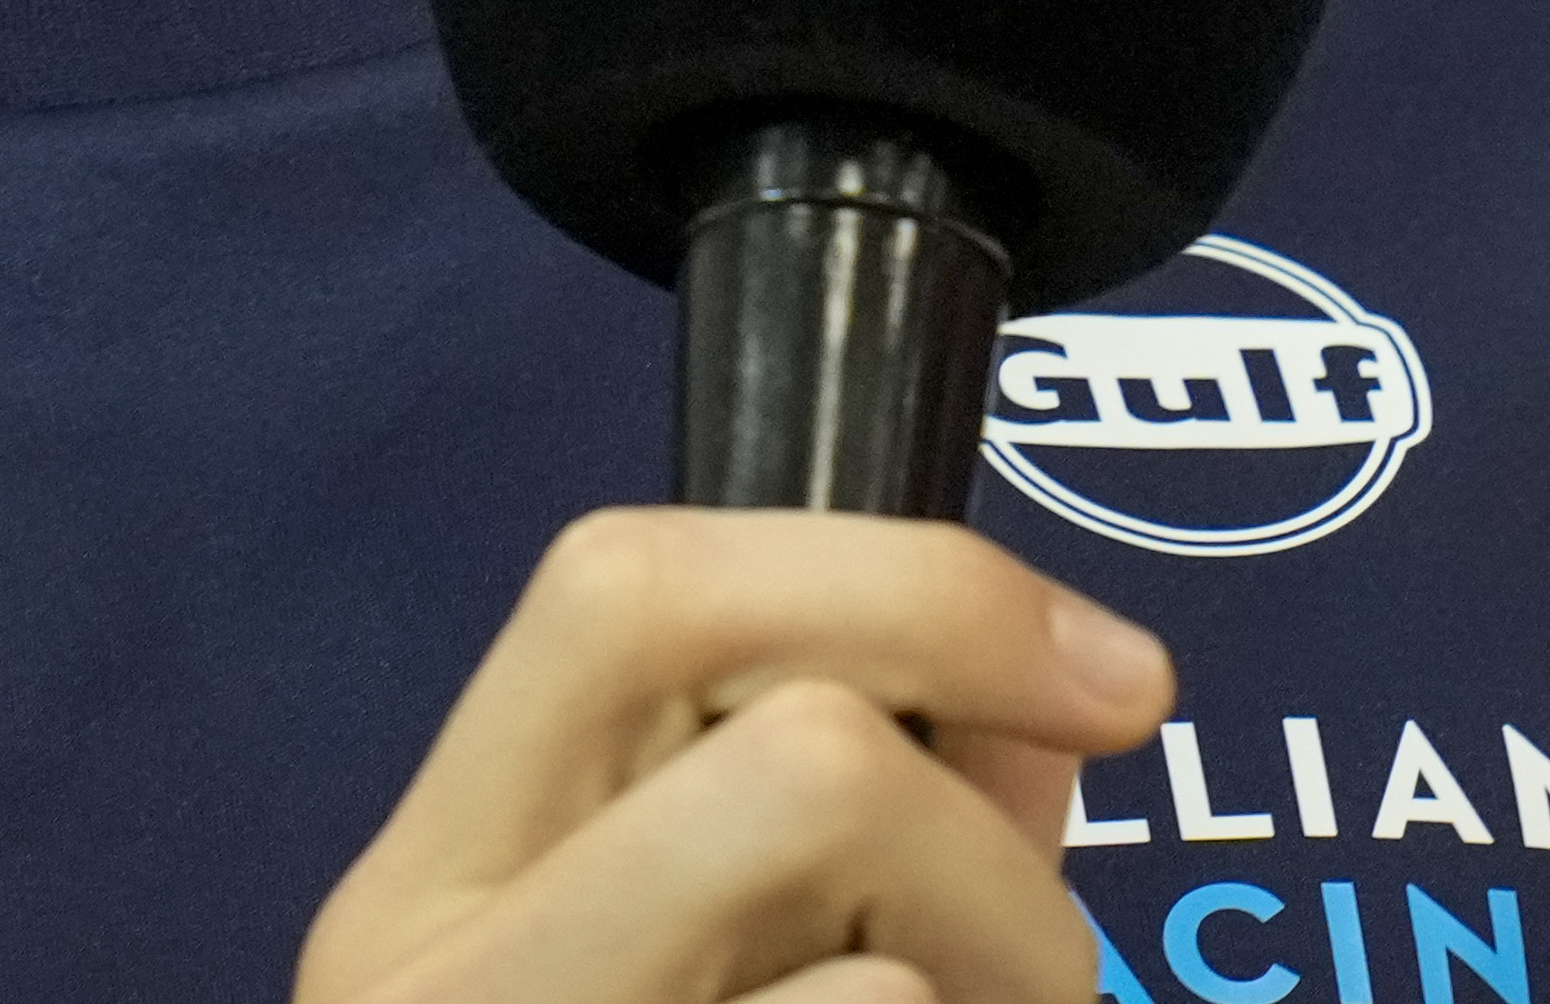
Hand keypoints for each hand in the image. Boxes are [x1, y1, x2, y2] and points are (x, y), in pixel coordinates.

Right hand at [298, 505, 1173, 1003]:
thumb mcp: (702, 957)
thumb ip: (860, 824)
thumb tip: (1037, 717)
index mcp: (431, 876)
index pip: (623, 592)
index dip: (911, 585)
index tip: (1120, 684)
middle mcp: (429, 987)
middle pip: (804, 759)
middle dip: (998, 860)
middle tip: (1036, 987)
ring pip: (886, 984)